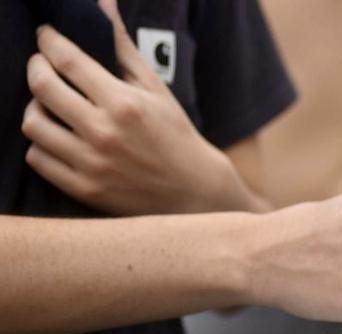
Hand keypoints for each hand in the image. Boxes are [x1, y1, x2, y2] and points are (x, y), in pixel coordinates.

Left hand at [20, 0, 257, 214]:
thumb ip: (123, 49)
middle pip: (41, 86)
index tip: (47, 37)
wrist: (194, 193)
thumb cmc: (175, 135)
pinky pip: (38, 159)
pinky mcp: (84, 189)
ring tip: (50, 104)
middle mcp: (104, 132)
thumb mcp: (156, 90)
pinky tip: (56, 136)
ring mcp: (91, 163)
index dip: (49, 41)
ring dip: (35, 107)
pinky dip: (40, 144)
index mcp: (124, 103)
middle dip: (35, 66)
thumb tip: (103, 6)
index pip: (67, 59)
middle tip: (42, 65)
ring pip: (33, 123)